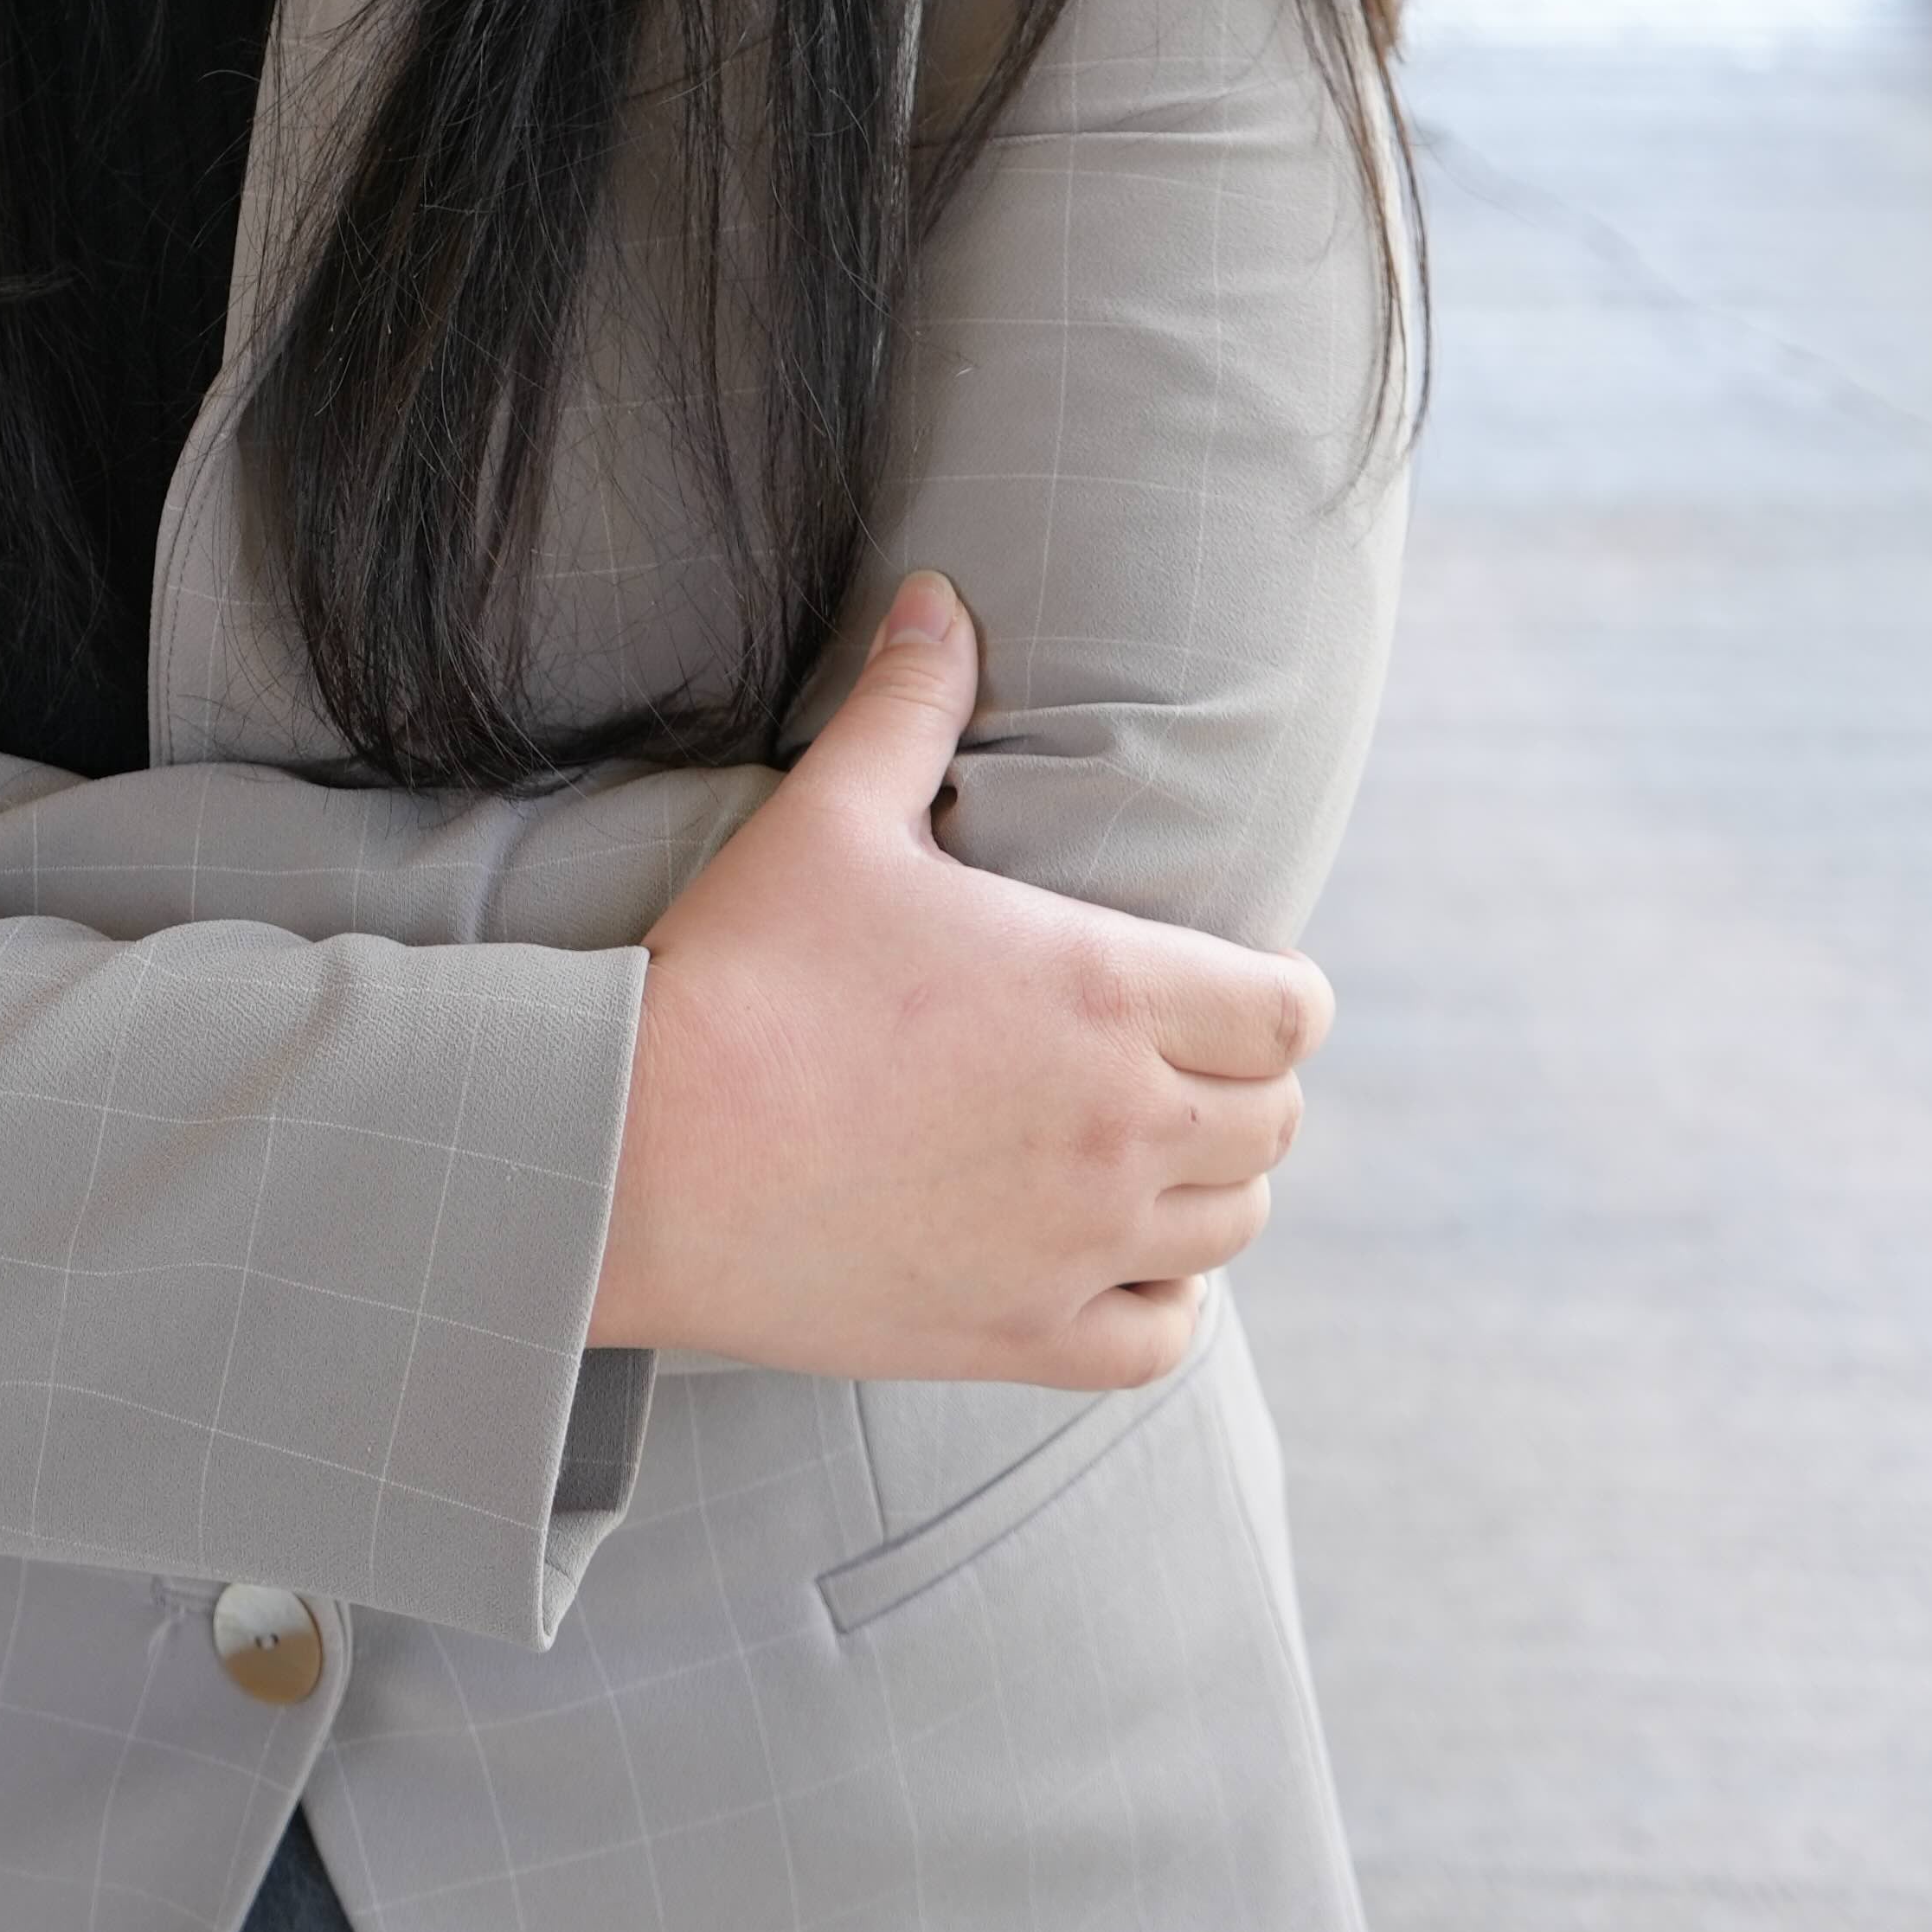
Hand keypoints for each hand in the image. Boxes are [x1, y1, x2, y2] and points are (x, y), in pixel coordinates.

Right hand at [585, 576, 1325, 1382]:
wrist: (639, 1155)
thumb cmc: (741, 974)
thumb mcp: (831, 817)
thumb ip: (908, 704)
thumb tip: (937, 595)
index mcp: (1106, 991)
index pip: (1292, 1011)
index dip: (1278, 994)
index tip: (1229, 984)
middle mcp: (1123, 1124)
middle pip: (1278, 1119)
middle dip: (1242, 1083)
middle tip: (1167, 1057)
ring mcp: (1081, 1242)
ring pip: (1233, 1224)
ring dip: (1206, 1182)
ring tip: (1132, 1146)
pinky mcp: (1024, 1334)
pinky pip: (1165, 1336)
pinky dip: (1160, 1296)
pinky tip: (1103, 1252)